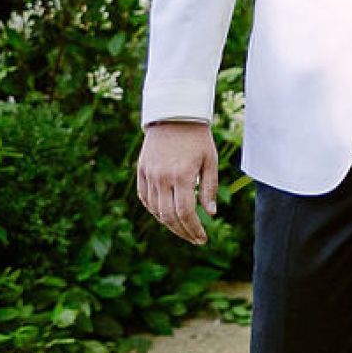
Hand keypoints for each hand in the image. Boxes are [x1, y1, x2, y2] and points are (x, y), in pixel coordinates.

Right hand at [137, 121, 216, 244]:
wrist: (174, 114)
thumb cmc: (197, 137)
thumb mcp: (210, 160)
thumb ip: (209, 188)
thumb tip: (210, 213)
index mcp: (181, 175)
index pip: (185, 213)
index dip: (193, 229)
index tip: (202, 238)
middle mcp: (162, 177)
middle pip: (169, 216)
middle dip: (183, 231)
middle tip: (195, 238)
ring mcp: (149, 174)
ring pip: (155, 210)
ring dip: (169, 224)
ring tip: (184, 229)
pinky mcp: (141, 170)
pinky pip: (145, 198)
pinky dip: (155, 210)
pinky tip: (166, 215)